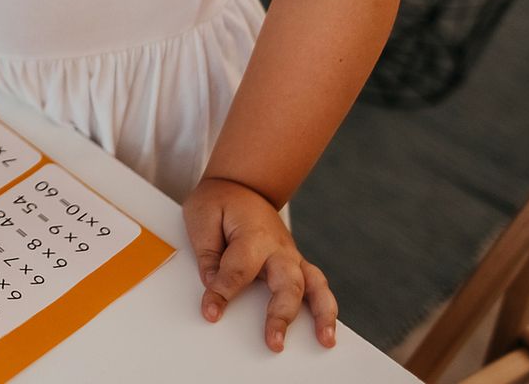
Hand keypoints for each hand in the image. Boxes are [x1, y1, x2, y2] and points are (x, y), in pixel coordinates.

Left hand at [183, 177, 337, 351]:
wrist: (242, 186)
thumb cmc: (220, 201)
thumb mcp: (202, 216)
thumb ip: (208, 252)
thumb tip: (213, 284)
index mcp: (253, 234)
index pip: (238, 270)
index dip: (222, 292)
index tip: (211, 312)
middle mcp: (279, 248)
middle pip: (287, 284)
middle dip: (281, 315)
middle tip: (274, 342)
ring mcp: (291, 256)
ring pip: (314, 286)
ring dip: (322, 314)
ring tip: (325, 341)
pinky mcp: (296, 265)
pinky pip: (317, 286)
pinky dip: (325, 308)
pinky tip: (327, 331)